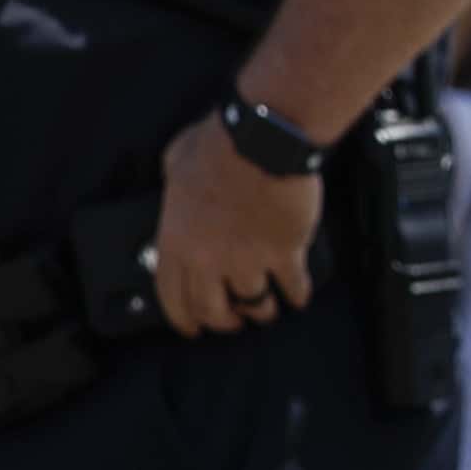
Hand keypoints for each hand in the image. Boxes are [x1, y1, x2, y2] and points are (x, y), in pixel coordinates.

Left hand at [151, 115, 324, 338]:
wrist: (263, 142)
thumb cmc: (219, 146)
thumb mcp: (176, 162)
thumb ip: (174, 182)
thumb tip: (176, 180)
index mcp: (177, 240)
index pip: (171, 296)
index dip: (183, 318)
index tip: (191, 327)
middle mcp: (208, 259)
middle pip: (212, 309)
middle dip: (223, 321)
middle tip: (233, 321)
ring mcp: (248, 259)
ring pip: (253, 304)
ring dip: (260, 311)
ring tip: (266, 310)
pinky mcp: (284, 253)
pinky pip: (292, 286)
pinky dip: (297, 294)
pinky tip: (299, 296)